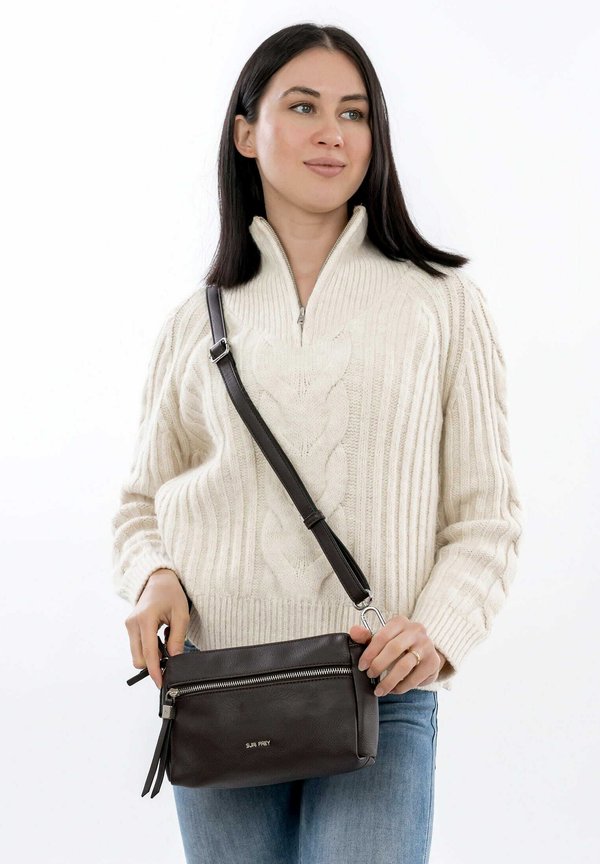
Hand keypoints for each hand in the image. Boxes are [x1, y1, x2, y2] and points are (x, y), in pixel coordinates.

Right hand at [124, 568, 189, 688]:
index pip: (149, 653)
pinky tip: (159, 637)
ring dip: (151, 655)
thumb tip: (174, 660)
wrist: (158, 579)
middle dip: (153, 664)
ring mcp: (129, 625)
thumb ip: (177, 638)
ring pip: (136, 654)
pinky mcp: (129, 627)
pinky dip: (148, 648)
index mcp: (146, 620)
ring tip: (166, 640)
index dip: (155, 671)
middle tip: (170, 656)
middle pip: (139, 658)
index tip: (161, 682)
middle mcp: (133, 624)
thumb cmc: (171, 594)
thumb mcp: (181, 615)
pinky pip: (137, 646)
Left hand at [348, 613, 446, 694]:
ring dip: (389, 681)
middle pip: (394, 649)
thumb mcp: (383, 639)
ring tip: (379, 689)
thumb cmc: (398, 644)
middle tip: (370, 676)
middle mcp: (416, 630)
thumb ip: (367, 637)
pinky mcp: (433, 662)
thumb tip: (353, 631)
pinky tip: (393, 689)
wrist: (425, 651)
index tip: (362, 666)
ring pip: (404, 666)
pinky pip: (414, 678)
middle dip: (379, 665)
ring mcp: (426, 646)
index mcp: (400, 622)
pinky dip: (401, 687)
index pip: (382, 636)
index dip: (370, 653)